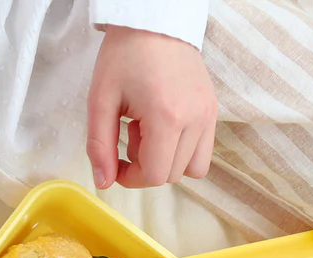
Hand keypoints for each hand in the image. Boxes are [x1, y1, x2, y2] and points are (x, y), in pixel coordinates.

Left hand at [87, 26, 216, 188]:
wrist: (156, 20)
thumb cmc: (126, 55)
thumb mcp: (100, 100)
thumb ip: (99, 146)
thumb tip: (103, 182)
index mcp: (167, 117)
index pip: (155, 175)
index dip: (131, 178)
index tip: (116, 162)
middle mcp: (195, 119)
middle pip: (171, 175)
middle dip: (146, 166)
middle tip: (131, 133)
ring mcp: (209, 115)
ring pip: (192, 169)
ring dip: (167, 162)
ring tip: (150, 133)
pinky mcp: (213, 111)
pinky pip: (203, 153)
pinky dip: (182, 152)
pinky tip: (164, 128)